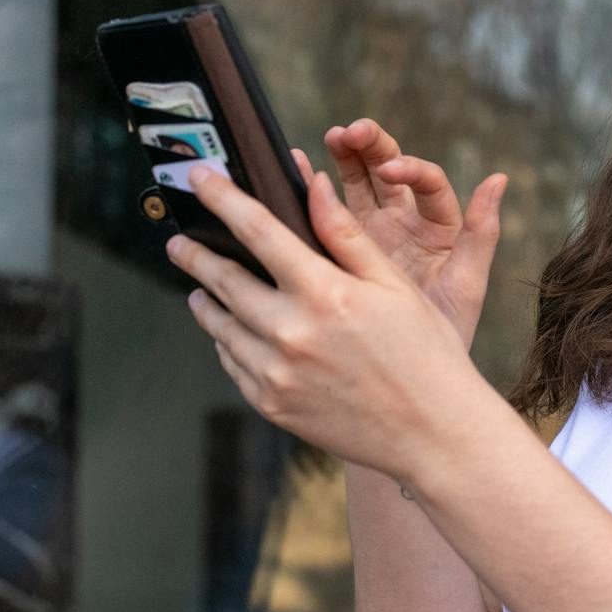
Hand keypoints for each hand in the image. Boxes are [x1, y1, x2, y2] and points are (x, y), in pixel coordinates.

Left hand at [169, 165, 498, 480]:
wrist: (432, 434)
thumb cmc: (423, 351)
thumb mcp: (394, 284)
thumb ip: (346, 234)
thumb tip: (313, 184)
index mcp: (324, 292)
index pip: (258, 231)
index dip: (223, 198)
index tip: (199, 178)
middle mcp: (291, 333)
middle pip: (223, 280)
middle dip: (195, 255)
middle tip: (179, 241)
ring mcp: (276, 374)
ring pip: (221, 326)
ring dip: (206, 300)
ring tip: (200, 287)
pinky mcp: (272, 405)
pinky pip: (234, 364)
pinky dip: (227, 341)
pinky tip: (233, 332)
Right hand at [292, 119, 504, 349]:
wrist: (408, 382)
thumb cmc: (445, 334)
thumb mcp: (466, 286)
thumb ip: (482, 233)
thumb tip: (499, 177)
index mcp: (439, 226)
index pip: (427, 183)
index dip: (410, 170)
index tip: (390, 172)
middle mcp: (406, 222)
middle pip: (388, 169)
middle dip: (369, 147)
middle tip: (347, 135)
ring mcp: (371, 232)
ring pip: (356, 181)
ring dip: (342, 156)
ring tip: (326, 139)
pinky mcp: (341, 247)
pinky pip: (326, 209)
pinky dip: (310, 187)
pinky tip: (291, 169)